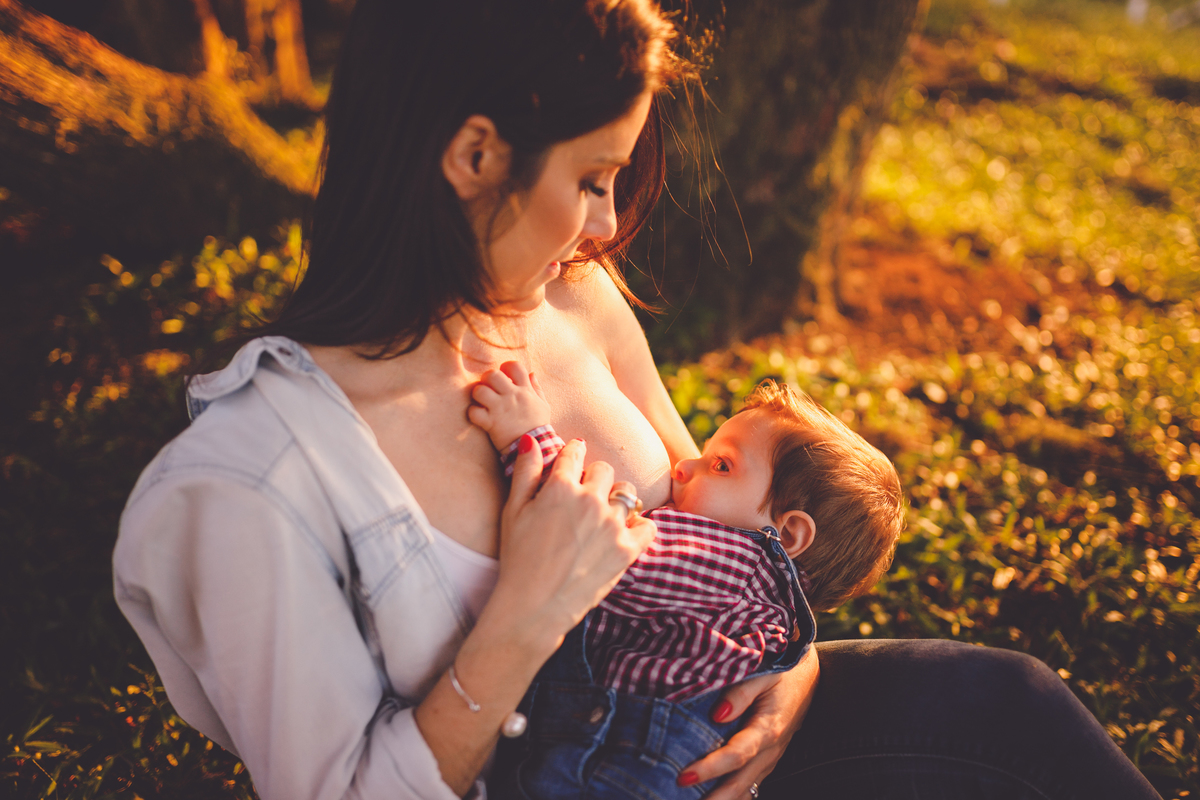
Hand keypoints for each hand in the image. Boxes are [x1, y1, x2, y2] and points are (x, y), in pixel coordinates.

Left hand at [468, 361, 552, 450]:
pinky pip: (474, 412)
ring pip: (480, 390)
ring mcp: (500, 409)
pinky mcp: (491, 423)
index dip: (506, 367)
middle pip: (492, 374)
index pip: (514, 366)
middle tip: (488, 387)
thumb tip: (532, 373)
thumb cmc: (538, 426)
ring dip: (477, 394)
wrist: (536, 448)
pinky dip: (473, 413)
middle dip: (487, 378)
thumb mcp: (543, 405)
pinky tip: (478, 416)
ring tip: (481, 401)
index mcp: (525, 390)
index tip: (504, 375)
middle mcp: (512, 396)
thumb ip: (536, 388)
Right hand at [484, 436, 655, 654]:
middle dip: (594, 478)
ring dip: (616, 499)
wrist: (533, 606)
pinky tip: (624, 532)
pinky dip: (640, 526)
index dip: (572, 454)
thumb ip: (525, 471)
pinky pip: (648, 525)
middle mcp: (590, 500)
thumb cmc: (518, 558)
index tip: (573, 460)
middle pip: (604, 470)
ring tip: (603, 516)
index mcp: (560, 487)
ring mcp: (611, 525)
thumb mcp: (512, 511)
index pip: (575, 452)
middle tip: (583, 497)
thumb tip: (532, 440)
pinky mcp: (627, 549)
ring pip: (627, 493)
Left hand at [679, 646, 819, 798]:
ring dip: (722, 799)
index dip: (709, 768)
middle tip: (680, 795)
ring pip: (745, 789)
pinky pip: (750, 785)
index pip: (735, 755)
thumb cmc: (783, 671)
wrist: (808, 677)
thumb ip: (741, 692)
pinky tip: (713, 797)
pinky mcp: (767, 760)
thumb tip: (717, 714)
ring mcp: (770, 758)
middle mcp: (770, 750)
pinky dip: (732, 795)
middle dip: (712, 797)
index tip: (684, 776)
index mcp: (767, 728)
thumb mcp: (763, 673)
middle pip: (739, 783)